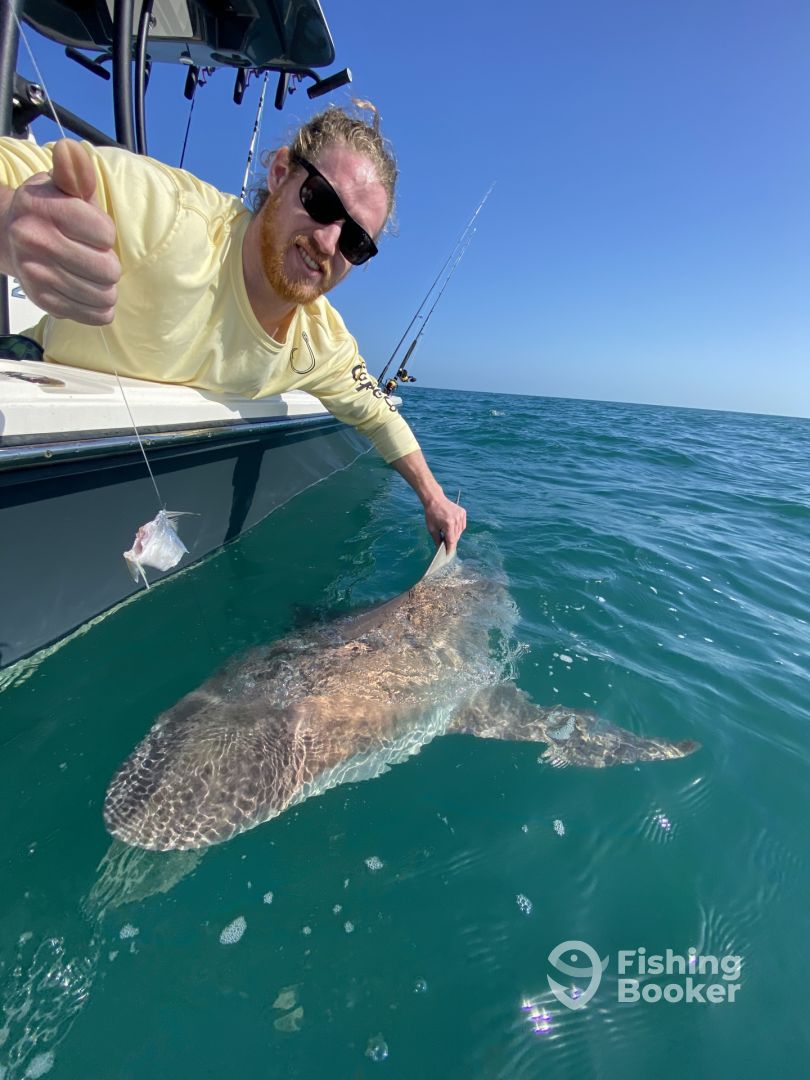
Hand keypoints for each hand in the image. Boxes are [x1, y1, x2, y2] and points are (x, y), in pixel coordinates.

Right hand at [5, 139, 120, 324]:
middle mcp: (35, 242)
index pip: (105, 233)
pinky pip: (95, 315)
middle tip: (96, 257)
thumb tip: (70, 150)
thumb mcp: (62, 186)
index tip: (93, 231)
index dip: (106, 233)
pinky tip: (89, 292)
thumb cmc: (49, 210)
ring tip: (93, 276)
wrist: (9, 238)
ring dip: (107, 287)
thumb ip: (75, 172)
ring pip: (104, 295)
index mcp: (43, 210)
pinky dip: (99, 307)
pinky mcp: (45, 302)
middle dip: (109, 264)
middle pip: (107, 269)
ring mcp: (38, 275)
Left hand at [423, 492, 466, 553]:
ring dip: (455, 535)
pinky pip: (462, 526)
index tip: (448, 554)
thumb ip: (437, 540)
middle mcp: (456, 520)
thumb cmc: (431, 514)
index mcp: (448, 524)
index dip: (450, 549)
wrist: (435, 500)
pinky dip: (458, 528)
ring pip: (460, 532)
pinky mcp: (463, 513)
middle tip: (445, 543)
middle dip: (451, 542)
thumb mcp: (431, 529)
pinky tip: (452, 526)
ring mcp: (460, 516)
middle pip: (456, 537)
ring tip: (447, 532)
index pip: (451, 541)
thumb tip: (441, 549)